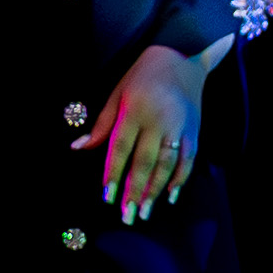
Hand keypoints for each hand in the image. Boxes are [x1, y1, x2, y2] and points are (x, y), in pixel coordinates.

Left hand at [80, 45, 202, 223]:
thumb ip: (102, 124)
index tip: (107, 196)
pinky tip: (170, 195)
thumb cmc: (141, 77)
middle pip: (145, 161)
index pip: (121, 148)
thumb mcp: (117, 95)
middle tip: (127, 215)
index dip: (114, 173)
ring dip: (156, 190)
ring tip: (145, 211)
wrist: (179, 57)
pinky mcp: (194, 130)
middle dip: (135, 190)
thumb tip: (79, 147)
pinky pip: (188, 159)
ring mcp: (178, 126)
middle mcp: (158, 120)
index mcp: (134, 110)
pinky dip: (180, 179)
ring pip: (167, 164)